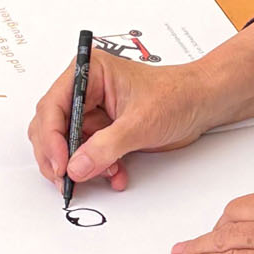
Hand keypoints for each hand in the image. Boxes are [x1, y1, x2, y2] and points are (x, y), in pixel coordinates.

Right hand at [29, 50, 218, 191]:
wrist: (202, 105)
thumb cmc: (177, 96)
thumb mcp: (140, 123)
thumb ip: (106, 146)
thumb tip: (76, 167)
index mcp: (89, 72)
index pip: (53, 106)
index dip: (51, 138)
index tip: (60, 164)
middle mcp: (85, 90)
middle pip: (52, 126)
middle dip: (60, 156)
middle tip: (67, 181)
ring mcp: (93, 111)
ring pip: (68, 145)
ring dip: (82, 165)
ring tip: (105, 174)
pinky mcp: (103, 129)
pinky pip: (88, 154)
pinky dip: (97, 168)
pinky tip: (116, 174)